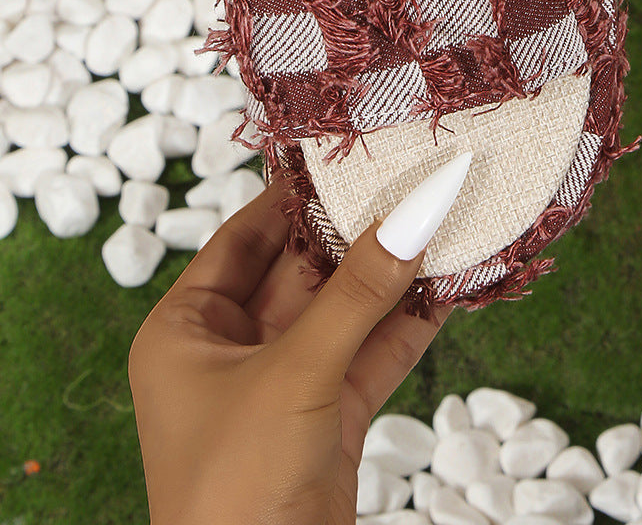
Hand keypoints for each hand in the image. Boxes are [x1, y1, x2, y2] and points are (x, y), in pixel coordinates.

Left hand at [128, 175, 451, 524]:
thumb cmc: (233, 487)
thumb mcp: (294, 374)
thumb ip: (358, 293)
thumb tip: (415, 214)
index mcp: (188, 330)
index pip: (244, 238)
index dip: (294, 194)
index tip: (347, 154)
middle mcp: (233, 350)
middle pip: (304, 270)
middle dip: (359, 232)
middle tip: (414, 180)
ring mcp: (285, 384)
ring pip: (347, 310)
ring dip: (395, 275)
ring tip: (447, 221)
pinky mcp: (329, 418)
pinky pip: (373, 352)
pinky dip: (411, 323)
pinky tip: (452, 286)